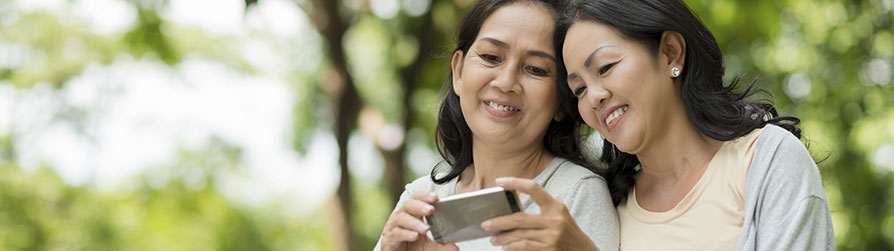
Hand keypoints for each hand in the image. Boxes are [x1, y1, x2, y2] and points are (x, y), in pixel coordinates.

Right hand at [380, 192, 458, 250]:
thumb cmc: (412, 249)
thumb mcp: (429, 248)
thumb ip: (441, 247)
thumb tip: (455, 247)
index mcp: (411, 214)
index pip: (416, 199)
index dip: (424, 196)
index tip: (436, 197)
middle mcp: (400, 217)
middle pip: (408, 205)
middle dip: (420, 206)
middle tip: (431, 210)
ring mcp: (393, 228)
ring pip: (401, 219)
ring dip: (414, 223)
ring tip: (426, 229)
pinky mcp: (388, 240)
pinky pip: (396, 234)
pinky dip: (406, 234)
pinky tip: (415, 236)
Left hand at [481, 177, 598, 250]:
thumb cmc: (567, 233)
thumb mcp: (558, 217)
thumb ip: (540, 212)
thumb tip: (509, 213)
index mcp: (556, 206)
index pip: (534, 188)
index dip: (515, 183)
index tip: (498, 182)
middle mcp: (555, 220)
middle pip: (520, 218)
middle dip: (500, 221)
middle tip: (486, 223)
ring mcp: (552, 236)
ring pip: (520, 235)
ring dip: (503, 238)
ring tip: (493, 239)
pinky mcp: (549, 250)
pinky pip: (525, 247)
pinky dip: (512, 247)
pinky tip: (506, 247)